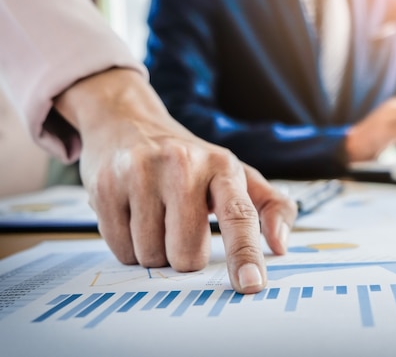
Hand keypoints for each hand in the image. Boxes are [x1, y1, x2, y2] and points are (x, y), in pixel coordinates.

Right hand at [53, 68, 296, 293]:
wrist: (128, 121)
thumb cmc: (190, 159)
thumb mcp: (234, 173)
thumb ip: (269, 206)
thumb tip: (281, 245)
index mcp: (222, 166)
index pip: (239, 215)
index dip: (246, 253)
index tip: (251, 284)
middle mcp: (182, 164)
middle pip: (187, 253)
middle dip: (184, 255)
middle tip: (179, 227)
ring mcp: (140, 173)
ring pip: (151, 256)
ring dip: (154, 251)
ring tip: (154, 216)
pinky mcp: (105, 186)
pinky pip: (119, 248)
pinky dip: (128, 245)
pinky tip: (132, 215)